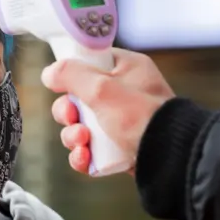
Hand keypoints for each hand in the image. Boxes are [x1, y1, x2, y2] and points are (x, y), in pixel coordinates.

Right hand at [40, 48, 174, 173]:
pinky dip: (82, 155)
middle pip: (76, 98)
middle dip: (67, 113)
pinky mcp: (116, 147)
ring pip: (78, 126)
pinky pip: (88, 149)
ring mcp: (118, 122)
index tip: (63, 86)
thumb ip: (71, 75)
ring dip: (72, 136)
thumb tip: (49, 73)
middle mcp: (122, 93)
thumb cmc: (142, 116)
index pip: (88, 62)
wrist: (170, 158)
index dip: (71, 75)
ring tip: (82, 142)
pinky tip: (85, 157)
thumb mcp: (101, 88)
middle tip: (73, 118)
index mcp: (125, 68)